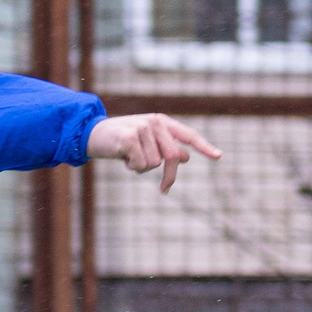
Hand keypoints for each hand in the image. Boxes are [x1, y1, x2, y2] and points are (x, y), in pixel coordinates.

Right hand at [87, 113, 221, 193]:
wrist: (93, 134)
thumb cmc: (121, 141)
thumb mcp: (146, 144)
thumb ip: (166, 148)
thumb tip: (186, 156)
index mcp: (162, 122)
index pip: (188, 135)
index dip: (204, 146)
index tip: (218, 156)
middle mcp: (155, 123)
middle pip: (172, 156)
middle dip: (169, 176)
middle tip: (164, 189)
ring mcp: (142, 128)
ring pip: (155, 164)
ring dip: (142, 168)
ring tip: (129, 158)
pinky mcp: (130, 137)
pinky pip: (141, 164)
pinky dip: (132, 167)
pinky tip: (122, 158)